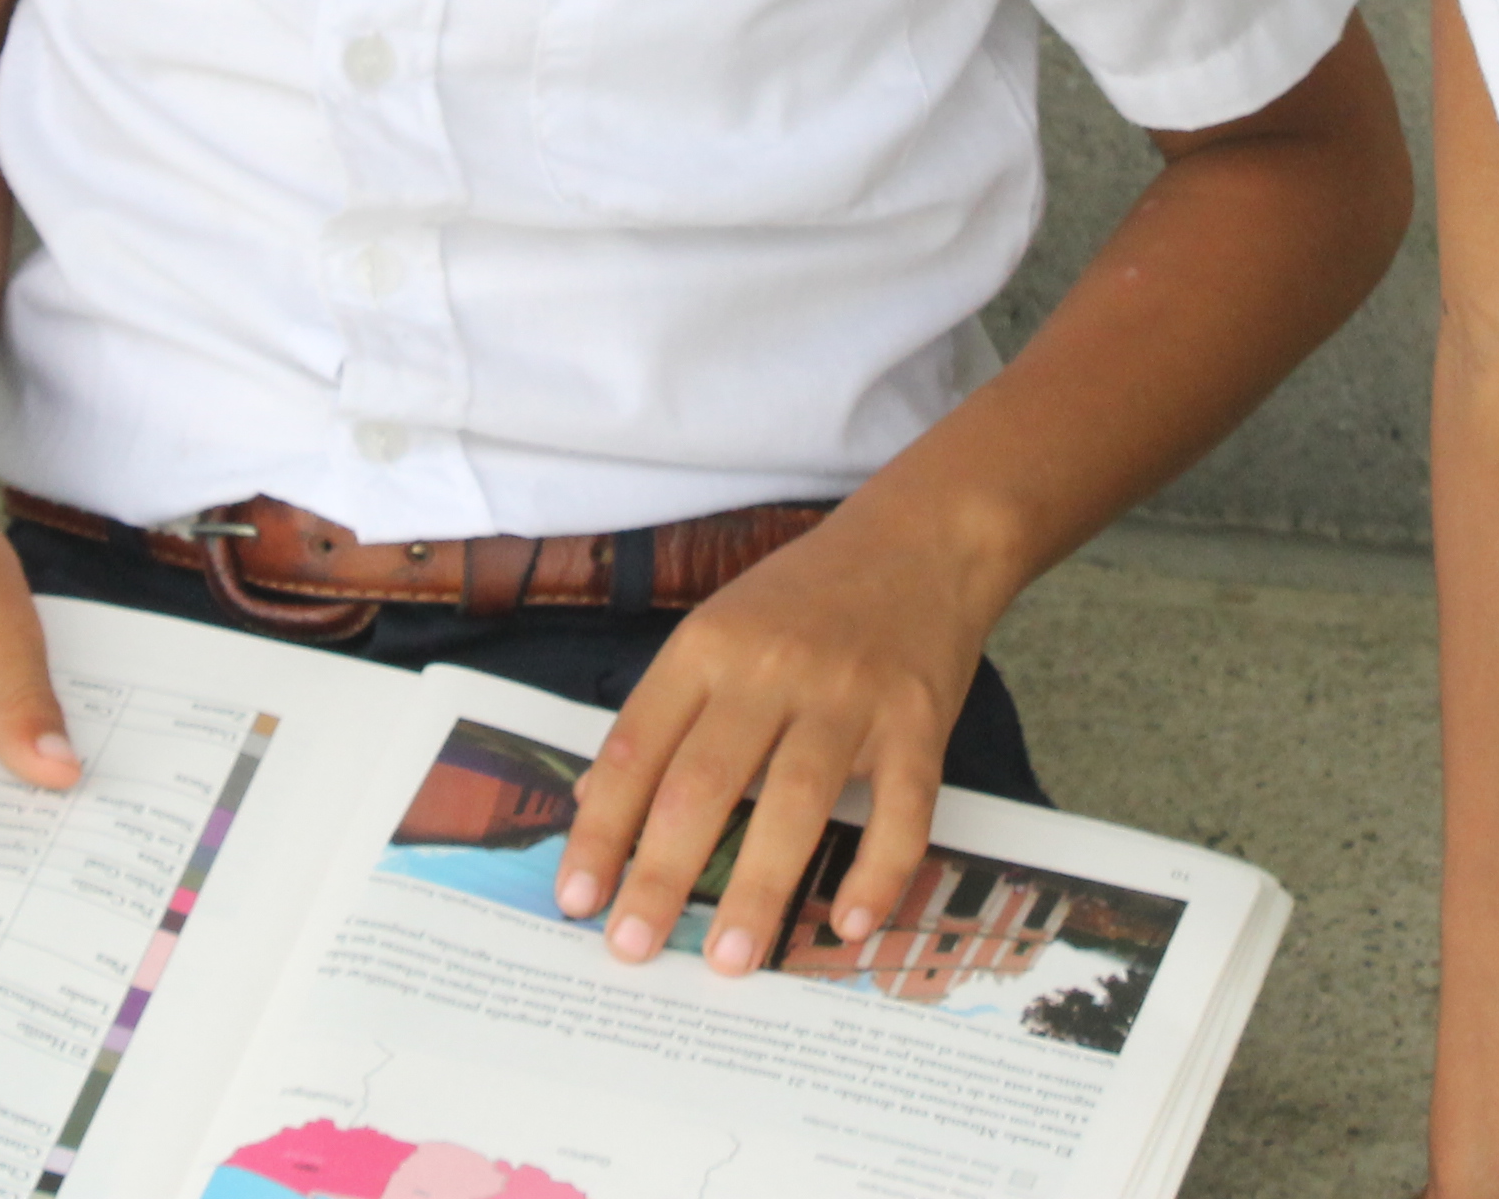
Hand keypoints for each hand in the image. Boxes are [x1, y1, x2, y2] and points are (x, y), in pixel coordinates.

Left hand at [550, 501, 1007, 975]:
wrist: (922, 540)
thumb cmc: (806, 597)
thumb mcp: (716, 630)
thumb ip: (662, 714)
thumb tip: (596, 807)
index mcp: (707, 648)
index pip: (635, 750)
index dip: (600, 831)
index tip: (576, 900)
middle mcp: (771, 669)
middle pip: (704, 783)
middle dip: (661, 874)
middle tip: (631, 947)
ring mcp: (849, 696)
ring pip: (793, 802)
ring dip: (758, 889)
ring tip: (727, 959)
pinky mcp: (918, 721)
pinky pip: (900, 810)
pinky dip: (875, 872)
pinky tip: (846, 923)